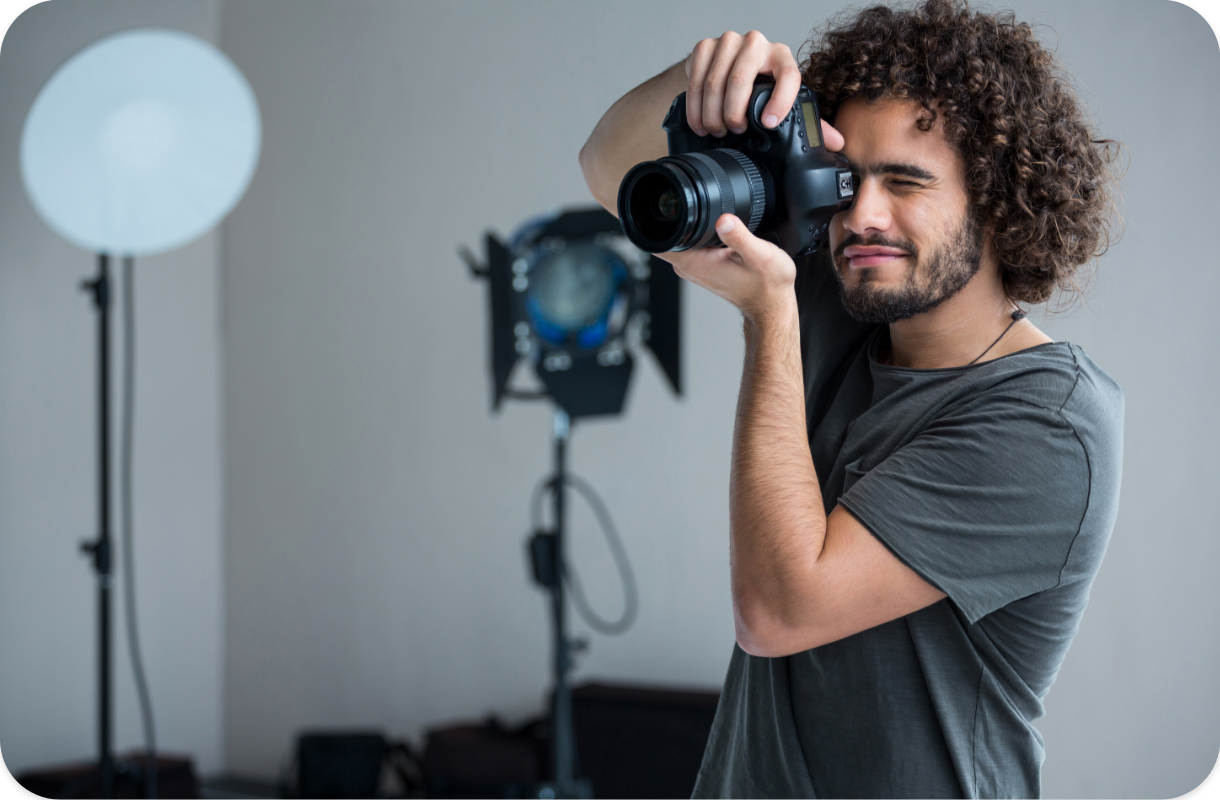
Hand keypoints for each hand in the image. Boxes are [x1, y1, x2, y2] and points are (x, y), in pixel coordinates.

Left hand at [659, 214, 798, 323]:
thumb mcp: (759, 254)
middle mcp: (689, 268)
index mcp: (695, 262)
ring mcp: (694, 269)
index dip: (662, 218)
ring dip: (691, 229)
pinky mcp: (702, 269)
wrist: (771, 305)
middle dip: (678, 218)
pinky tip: (719, 237)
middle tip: (706, 212)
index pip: (659, 239)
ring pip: (680, 241)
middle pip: (667, 235)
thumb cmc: (766, 286)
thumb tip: (724, 219)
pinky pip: (691, 248)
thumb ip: (739, 236)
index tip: (675, 205)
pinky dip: (700, 238)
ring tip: (717, 227)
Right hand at [684, 30, 841, 149]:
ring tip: (714, 130)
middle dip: (733, 113)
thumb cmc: (758, 88)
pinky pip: (696, 79)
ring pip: (715, 82)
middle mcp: (757, 44)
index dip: (780, 100)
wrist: (725, 68)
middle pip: (741, 80)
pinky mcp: (705, 46)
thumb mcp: (782, 101)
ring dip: (712, 113)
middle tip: (732, 132)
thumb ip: (809, 120)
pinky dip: (695, 107)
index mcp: (781, 56)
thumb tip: (837, 143)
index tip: (769, 123)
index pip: (788, 74)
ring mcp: (728, 42)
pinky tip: (699, 121)